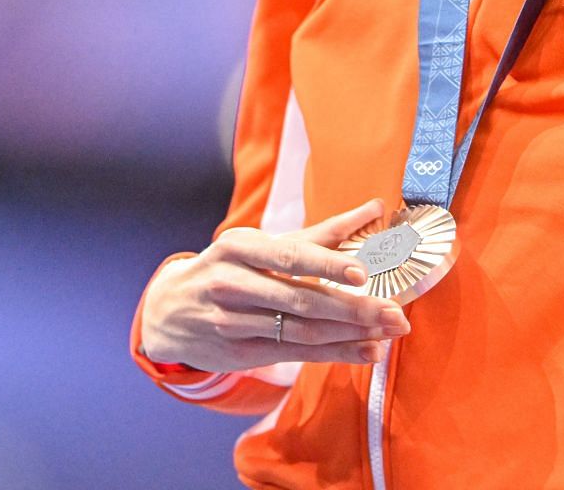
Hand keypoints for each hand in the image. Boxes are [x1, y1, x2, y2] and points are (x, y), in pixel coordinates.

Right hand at [139, 198, 412, 371]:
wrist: (168, 311)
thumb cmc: (227, 267)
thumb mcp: (259, 244)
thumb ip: (319, 233)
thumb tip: (375, 209)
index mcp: (238, 246)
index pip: (289, 256)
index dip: (327, 265)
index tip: (363, 273)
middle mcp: (232, 283)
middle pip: (301, 300)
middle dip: (354, 309)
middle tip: (396, 313)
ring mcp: (233, 322)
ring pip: (301, 331)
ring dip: (350, 335)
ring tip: (389, 333)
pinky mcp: (240, 353)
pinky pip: (295, 354)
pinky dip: (334, 353)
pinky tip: (365, 350)